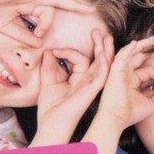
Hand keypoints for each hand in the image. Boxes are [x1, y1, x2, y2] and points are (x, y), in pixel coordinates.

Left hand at [33, 28, 112, 143]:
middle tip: (97, 31)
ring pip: (103, 64)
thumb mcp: (48, 80)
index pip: (79, 59)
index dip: (67, 51)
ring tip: (106, 37)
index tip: (52, 51)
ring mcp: (91, 86)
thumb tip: (49, 51)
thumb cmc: (50, 107)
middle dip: (98, 44)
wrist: (51, 122)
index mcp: (78, 79)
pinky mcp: (92, 90)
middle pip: (97, 59)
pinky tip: (104, 54)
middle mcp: (87, 81)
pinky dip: (103, 64)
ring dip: (105, 50)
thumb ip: (50, 65)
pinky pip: (102, 75)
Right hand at [94, 37, 153, 135]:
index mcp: (134, 82)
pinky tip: (136, 43)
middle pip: (139, 58)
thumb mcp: (153, 103)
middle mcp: (127, 74)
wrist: (117, 119)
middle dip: (151, 51)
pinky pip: (122, 56)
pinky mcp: (115, 70)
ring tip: (153, 39)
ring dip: (141, 45)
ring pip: (131, 54)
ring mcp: (121, 71)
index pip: (151, 72)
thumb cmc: (131, 113)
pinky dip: (129, 49)